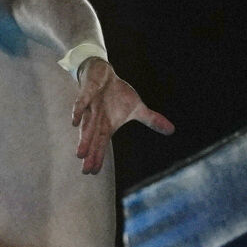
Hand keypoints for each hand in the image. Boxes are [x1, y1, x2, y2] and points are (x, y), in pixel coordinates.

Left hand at [71, 59, 173, 173]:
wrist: (103, 74)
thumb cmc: (117, 94)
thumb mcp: (137, 107)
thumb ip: (151, 120)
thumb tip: (171, 130)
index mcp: (106, 125)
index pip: (101, 144)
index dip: (98, 157)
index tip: (93, 172)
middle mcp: (96, 119)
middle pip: (92, 139)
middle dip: (90, 153)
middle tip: (85, 170)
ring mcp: (90, 106)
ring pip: (86, 124)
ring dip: (84, 138)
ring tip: (80, 154)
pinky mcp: (87, 92)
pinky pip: (82, 102)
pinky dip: (78, 111)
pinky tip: (74, 122)